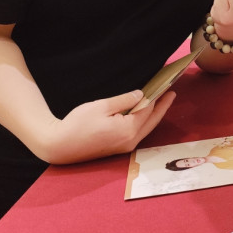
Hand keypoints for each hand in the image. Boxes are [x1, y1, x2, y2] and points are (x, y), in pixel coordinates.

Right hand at [37, 90, 175, 163]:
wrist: (59, 146)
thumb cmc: (78, 124)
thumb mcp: (102, 106)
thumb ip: (124, 100)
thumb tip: (140, 95)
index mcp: (128, 130)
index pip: (149, 110)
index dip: (159, 96)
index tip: (167, 84)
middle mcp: (130, 141)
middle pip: (152, 121)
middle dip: (163, 106)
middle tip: (172, 92)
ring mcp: (124, 147)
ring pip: (146, 128)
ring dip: (154, 114)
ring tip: (161, 101)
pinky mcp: (118, 148)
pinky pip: (137, 133)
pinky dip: (144, 121)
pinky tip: (144, 113)